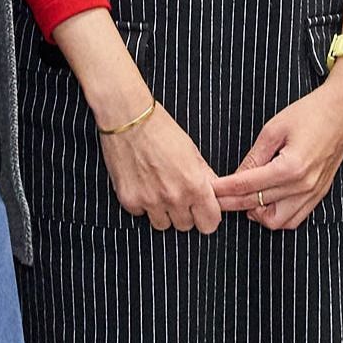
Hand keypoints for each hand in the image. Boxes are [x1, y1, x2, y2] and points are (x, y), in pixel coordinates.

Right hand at [98, 102, 224, 231]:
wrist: (127, 116)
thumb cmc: (161, 128)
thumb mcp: (191, 151)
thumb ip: (204, 176)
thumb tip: (214, 193)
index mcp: (194, 185)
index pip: (210, 224)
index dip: (207, 216)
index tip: (202, 209)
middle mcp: (174, 197)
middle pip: (186, 226)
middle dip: (184, 213)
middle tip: (177, 194)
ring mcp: (149, 201)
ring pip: (163, 225)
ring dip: (163, 212)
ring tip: (158, 188)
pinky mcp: (128, 200)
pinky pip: (141, 214)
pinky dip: (142, 204)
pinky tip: (141, 183)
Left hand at [214, 63, 342, 229]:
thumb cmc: (310, 113)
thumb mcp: (274, 128)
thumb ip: (254, 157)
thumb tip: (236, 177)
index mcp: (290, 167)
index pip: (247, 185)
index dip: (224, 189)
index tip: (208, 190)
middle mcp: (303, 186)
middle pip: (257, 204)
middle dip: (232, 203)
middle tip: (215, 198)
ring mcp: (313, 193)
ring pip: (276, 221)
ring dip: (255, 214)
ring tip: (241, 199)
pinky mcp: (319, 194)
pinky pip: (294, 219)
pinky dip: (276, 216)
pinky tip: (264, 204)